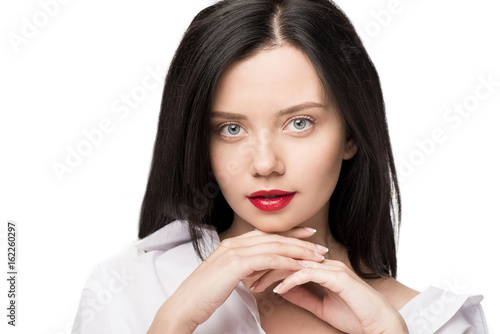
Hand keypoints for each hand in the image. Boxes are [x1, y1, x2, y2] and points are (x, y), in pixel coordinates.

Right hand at [147, 227, 327, 332]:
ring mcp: (233, 252)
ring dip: (298, 250)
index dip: (288, 234)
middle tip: (319, 244)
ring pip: (273, 246)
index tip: (307, 235)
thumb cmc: (204, 295)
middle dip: (299, 240)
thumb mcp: (226, 276)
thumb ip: (243, 267)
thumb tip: (259, 268)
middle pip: (273, 237)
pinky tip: (299, 266)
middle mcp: (233, 244)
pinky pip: (267, 260)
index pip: (266, 234)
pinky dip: (286, 262)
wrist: (184, 305)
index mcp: (231, 244)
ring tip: (316, 256)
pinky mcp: (235, 265)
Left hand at [251, 259, 407, 333]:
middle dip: (264, 265)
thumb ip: (302, 295)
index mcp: (321, 266)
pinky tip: (278, 289)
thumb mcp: (321, 305)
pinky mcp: (337, 277)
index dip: (267, 264)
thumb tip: (282, 289)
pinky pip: (308, 275)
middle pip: (288, 256)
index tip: (249, 274)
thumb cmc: (355, 314)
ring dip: (273, 272)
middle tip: (245, 276)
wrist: (380, 324)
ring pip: (295, 263)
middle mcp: (325, 262)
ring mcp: (332, 267)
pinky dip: (291, 281)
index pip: (289, 258)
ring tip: (256, 283)